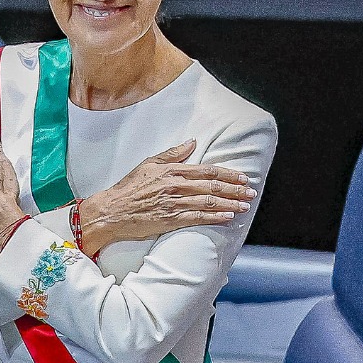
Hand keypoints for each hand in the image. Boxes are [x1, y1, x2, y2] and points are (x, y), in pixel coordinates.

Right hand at [76, 139, 254, 257]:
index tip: (242, 177)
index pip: (207, 171)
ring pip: (208, 202)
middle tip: (251, 192)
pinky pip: (197, 218)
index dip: (228, 174)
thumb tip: (192, 142)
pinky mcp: (170, 220)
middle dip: (235, 189)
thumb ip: (173, 153)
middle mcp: (176, 186)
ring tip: (245, 206)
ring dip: (230, 204)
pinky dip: (214, 217)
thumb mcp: (149, 163)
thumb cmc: (129, 188)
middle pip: (212, 187)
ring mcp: (174, 203)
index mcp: (173, 171)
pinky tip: (228, 217)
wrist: (112, 211)